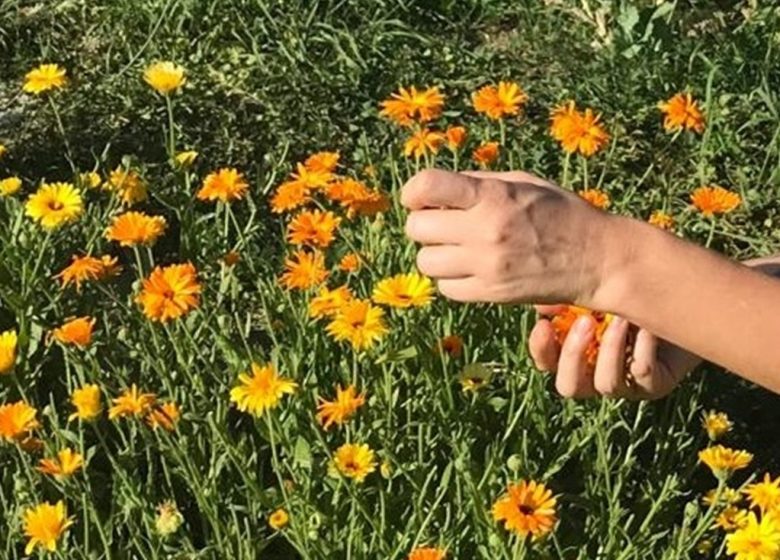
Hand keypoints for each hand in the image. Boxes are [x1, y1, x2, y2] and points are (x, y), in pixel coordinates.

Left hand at [401, 169, 625, 306]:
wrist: (595, 259)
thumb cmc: (558, 212)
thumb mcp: (522, 182)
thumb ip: (476, 184)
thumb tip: (432, 191)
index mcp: (493, 197)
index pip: (427, 187)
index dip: (414, 190)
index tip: (420, 196)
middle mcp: (486, 232)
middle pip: (417, 228)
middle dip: (423, 222)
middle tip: (442, 222)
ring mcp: (487, 266)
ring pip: (425, 262)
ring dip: (435, 253)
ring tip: (457, 247)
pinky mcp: (491, 294)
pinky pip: (446, 287)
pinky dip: (451, 278)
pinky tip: (469, 268)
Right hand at [529, 305, 701, 398]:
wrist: (686, 300)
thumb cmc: (631, 292)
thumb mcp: (597, 291)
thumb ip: (568, 297)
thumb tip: (543, 307)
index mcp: (575, 354)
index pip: (547, 362)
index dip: (541, 349)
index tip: (543, 324)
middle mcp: (595, 375)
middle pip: (569, 387)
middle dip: (573, 356)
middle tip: (585, 322)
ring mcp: (626, 384)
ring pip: (605, 385)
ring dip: (610, 350)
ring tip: (621, 320)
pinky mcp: (655, 385)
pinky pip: (642, 374)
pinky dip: (642, 349)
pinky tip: (647, 327)